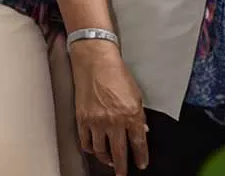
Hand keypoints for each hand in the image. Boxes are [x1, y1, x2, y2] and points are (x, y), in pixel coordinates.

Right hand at [70, 41, 147, 175]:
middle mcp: (114, 121)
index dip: (141, 156)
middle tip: (123, 173)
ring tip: (110, 162)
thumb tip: (142, 130)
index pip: (139, 143)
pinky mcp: (82, 119)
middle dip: (122, 167)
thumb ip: (139, 114)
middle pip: (120, 153)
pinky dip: (91, 149)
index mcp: (131, 113)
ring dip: (106, 160)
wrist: (95, 60)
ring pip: (101, 151)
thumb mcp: (136, 92)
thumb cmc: (116, 72)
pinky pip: (86, 142)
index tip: (141, 164)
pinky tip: (95, 149)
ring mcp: (97, 122)